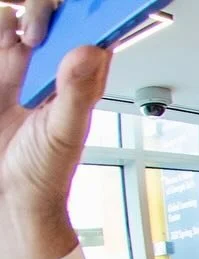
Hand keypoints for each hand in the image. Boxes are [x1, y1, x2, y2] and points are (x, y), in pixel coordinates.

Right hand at [0, 0, 111, 258]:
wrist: (10, 201)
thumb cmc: (45, 174)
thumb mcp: (63, 132)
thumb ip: (76, 91)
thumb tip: (90, 51)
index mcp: (79, 79)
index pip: (89, 28)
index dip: (82, 12)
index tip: (69, 9)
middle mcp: (49, 69)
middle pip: (48, 16)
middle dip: (40, 12)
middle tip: (32, 36)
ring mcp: (17, 72)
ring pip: (12, 24)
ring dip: (10, 23)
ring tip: (17, 42)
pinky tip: (2, 51)